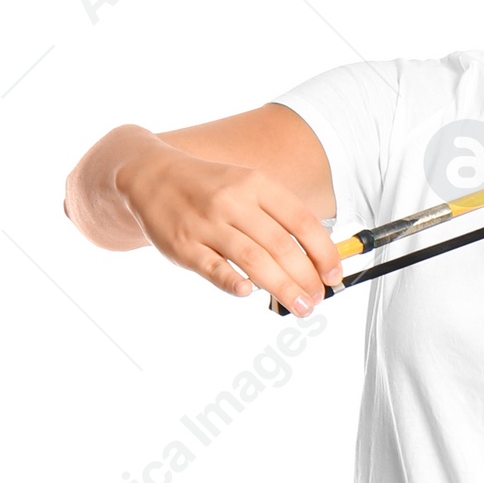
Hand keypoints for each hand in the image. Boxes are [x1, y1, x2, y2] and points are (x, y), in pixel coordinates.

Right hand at [112, 138, 343, 311]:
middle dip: (306, 278)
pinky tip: (248, 293)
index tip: (335, 275)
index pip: (301, 221)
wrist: (149, 176)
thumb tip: (316, 259)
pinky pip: (213, 268)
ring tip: (301, 306)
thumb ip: (276, 217)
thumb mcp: (244, 186)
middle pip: (281, 245)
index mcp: (254, 184)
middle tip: (317, 299)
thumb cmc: (207, 189)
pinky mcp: (184, 246)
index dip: (324, 252)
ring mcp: (207, 224)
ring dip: (283, 287)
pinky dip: (232, 281)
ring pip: (254, 259)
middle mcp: (232, 201)